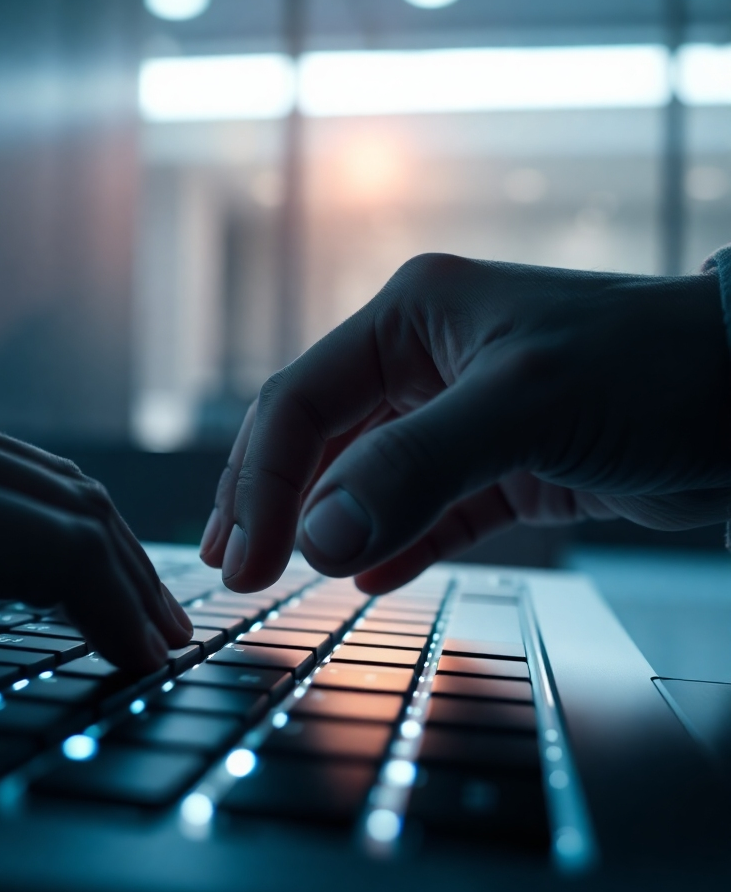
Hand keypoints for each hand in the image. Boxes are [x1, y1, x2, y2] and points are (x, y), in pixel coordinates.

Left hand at [0, 391, 190, 682]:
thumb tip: (27, 589)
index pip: (65, 548)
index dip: (125, 609)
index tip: (149, 659)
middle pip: (70, 501)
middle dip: (131, 571)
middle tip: (166, 629)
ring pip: (43, 472)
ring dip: (101, 533)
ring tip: (133, 587)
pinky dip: (49, 506)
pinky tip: (60, 540)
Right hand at [199, 254, 730, 594]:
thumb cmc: (658, 369)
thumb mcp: (526, 405)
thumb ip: (415, 467)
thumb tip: (317, 538)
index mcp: (412, 317)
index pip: (302, 400)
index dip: (260, 479)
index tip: (244, 557)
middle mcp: (426, 359)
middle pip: (318, 435)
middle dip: (270, 500)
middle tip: (234, 566)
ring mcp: (461, 414)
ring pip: (363, 474)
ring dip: (321, 523)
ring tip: (276, 571)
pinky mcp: (502, 464)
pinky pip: (424, 508)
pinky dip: (390, 542)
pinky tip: (363, 574)